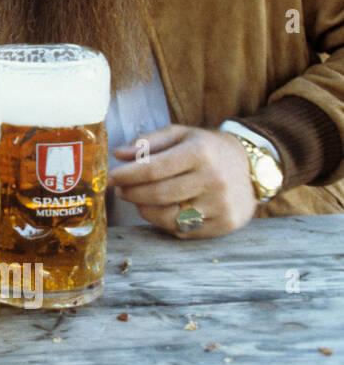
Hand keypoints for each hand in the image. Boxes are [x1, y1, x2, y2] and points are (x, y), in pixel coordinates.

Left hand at [107, 125, 254, 238]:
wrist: (252, 167)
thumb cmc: (208, 149)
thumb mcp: (181, 134)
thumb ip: (149, 142)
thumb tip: (119, 154)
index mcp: (200, 153)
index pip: (153, 169)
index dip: (126, 176)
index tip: (110, 178)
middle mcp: (213, 180)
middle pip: (158, 194)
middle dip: (131, 193)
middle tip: (120, 189)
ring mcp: (221, 205)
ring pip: (168, 216)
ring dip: (144, 209)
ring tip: (138, 199)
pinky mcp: (224, 224)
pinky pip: (183, 229)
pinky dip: (163, 222)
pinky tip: (159, 210)